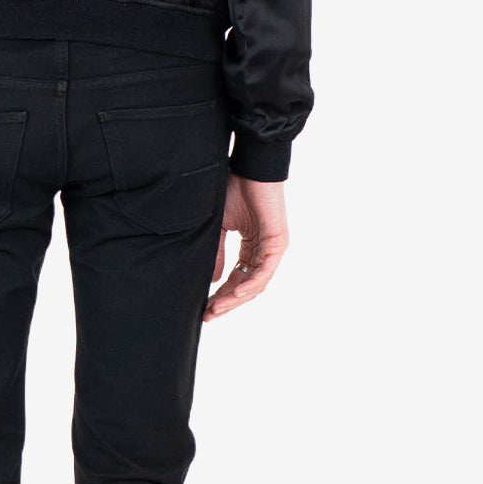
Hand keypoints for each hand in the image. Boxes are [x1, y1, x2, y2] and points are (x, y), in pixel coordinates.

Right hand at [203, 176, 288, 320]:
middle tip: (209, 315)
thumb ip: (217, 253)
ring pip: (255, 283)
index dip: (220, 294)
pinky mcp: (278, 243)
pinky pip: (265, 271)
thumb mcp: (220, 226)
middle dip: (226, 302)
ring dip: (236, 298)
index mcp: (251, 246)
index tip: (204, 308)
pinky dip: (250, 284)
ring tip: (217, 308)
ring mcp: (272, 248)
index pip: (236, 278)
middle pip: (246, 286)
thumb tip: (213, 281)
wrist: (250, 168)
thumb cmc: (235, 190)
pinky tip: (235, 293)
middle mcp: (263, 251)